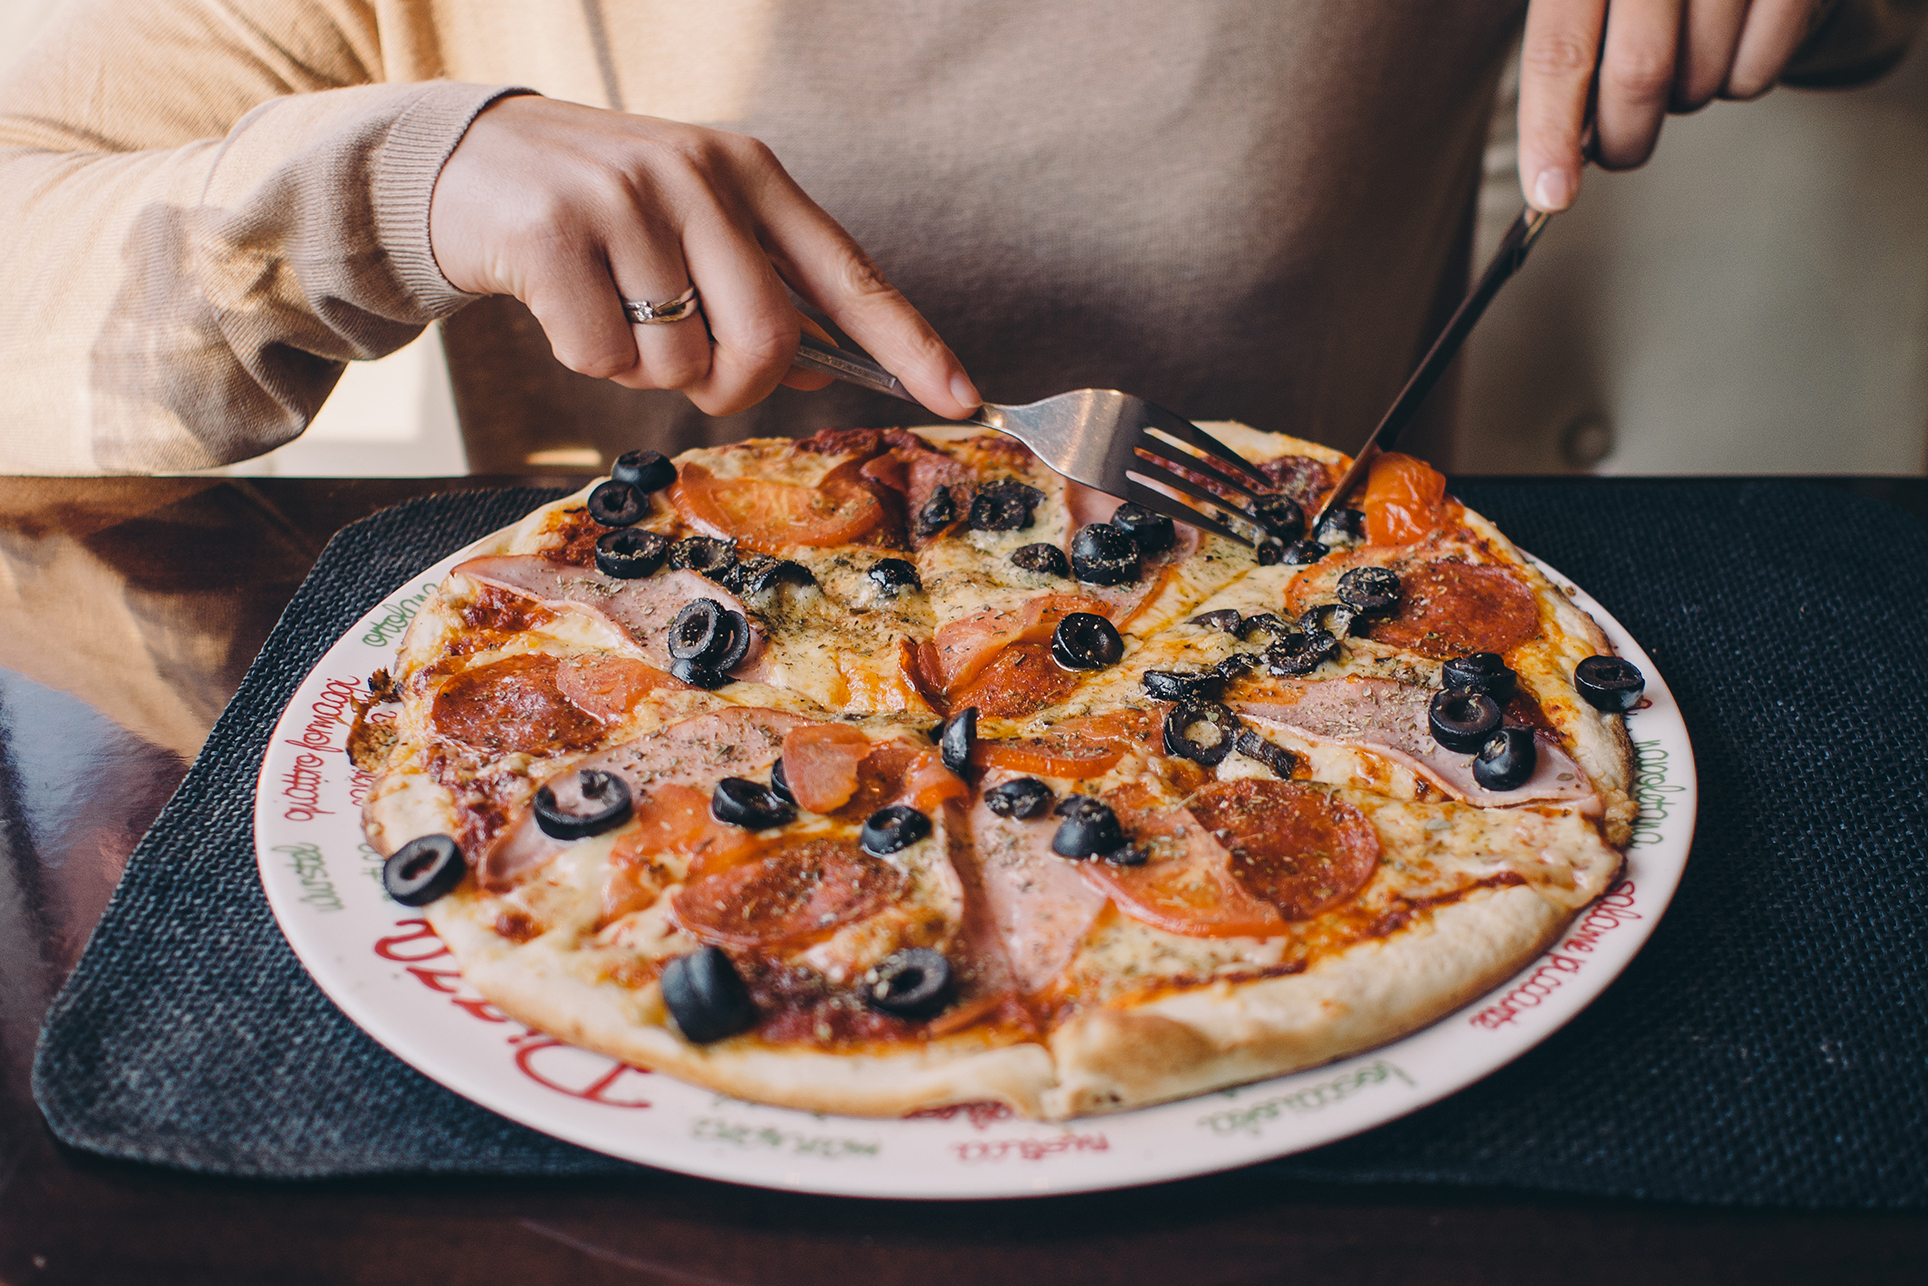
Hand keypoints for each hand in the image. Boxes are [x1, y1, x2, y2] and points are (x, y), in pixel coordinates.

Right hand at [428, 95, 980, 417]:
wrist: (462, 159)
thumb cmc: (597, 206)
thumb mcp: (690, 221)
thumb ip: (757, 286)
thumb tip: (817, 371)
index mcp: (749, 174)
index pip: (850, 274)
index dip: (910, 344)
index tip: (963, 397)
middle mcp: (697, 175)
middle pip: (770, 343)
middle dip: (734, 385)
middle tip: (691, 366)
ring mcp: (625, 200)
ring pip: (679, 363)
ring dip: (645, 369)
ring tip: (610, 305)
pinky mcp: (553, 233)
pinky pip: (603, 359)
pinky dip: (587, 358)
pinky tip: (565, 304)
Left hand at [1518, 0, 1818, 210]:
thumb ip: (1569, 44)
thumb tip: (1561, 138)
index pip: (1560, 51)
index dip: (1550, 131)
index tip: (1551, 193)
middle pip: (1638, 74)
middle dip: (1623, 135)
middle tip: (1619, 145)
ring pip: (1701, 79)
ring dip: (1684, 96)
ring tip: (1683, 55)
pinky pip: (1757, 72)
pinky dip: (1737, 79)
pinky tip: (1729, 42)